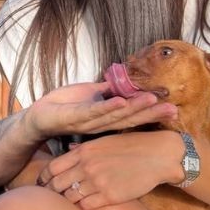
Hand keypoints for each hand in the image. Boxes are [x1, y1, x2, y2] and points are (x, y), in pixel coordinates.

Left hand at [26, 80, 177, 139]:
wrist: (37, 117)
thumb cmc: (64, 106)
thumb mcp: (91, 95)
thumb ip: (107, 91)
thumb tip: (125, 84)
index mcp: (106, 120)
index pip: (132, 116)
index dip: (151, 112)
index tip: (172, 108)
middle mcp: (100, 124)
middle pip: (129, 119)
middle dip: (151, 113)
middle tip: (172, 108)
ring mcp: (88, 123)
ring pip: (115, 116)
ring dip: (133, 107)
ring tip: (151, 99)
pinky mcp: (74, 118)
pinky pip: (93, 112)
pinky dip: (107, 106)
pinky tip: (121, 101)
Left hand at [41, 131, 187, 209]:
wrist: (159, 155)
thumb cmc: (131, 146)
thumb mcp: (103, 142)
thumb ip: (83, 149)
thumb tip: (67, 150)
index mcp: (83, 152)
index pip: (52, 168)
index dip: (43, 178)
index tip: (41, 184)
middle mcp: (87, 167)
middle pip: (57, 185)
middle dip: (50, 193)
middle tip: (46, 199)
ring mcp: (98, 182)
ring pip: (70, 197)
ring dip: (64, 203)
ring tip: (61, 207)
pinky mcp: (111, 196)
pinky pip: (86, 206)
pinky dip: (79, 209)